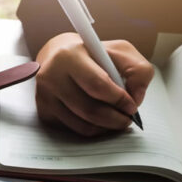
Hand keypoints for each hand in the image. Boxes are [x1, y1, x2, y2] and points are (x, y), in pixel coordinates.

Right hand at [34, 33, 153, 136]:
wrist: (58, 57)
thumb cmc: (93, 55)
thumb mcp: (120, 52)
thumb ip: (138, 70)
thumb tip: (135, 98)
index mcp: (69, 55)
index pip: (97, 85)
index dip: (119, 100)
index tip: (132, 106)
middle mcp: (51, 75)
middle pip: (89, 109)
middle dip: (116, 119)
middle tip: (127, 119)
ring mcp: (44, 95)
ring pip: (82, 124)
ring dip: (106, 127)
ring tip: (117, 120)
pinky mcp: (43, 110)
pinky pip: (73, 129)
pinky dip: (92, 129)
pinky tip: (100, 120)